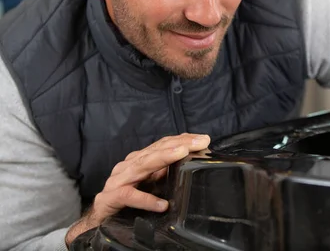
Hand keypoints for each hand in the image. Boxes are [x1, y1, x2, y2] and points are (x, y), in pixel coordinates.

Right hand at [65, 133, 209, 245]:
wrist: (99, 219)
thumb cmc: (126, 199)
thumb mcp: (150, 183)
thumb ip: (164, 172)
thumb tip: (188, 163)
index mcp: (138, 161)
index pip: (162, 145)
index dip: (182, 140)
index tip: (202, 139)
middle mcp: (128, 166)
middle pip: (155, 151)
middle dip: (179, 144)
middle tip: (199, 142)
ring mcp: (118, 180)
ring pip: (142, 165)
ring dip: (163, 158)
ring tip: (182, 154)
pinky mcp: (110, 198)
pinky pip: (129, 196)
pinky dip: (146, 199)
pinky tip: (162, 204)